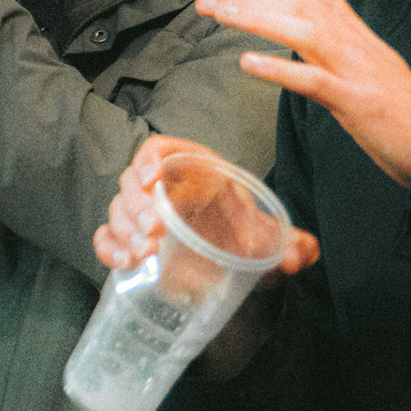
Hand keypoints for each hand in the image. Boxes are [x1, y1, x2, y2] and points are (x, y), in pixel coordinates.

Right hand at [94, 136, 319, 380]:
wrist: (235, 252)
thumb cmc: (244, 228)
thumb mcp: (268, 233)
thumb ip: (291, 242)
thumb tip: (303, 253)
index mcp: (192, 169)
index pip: (160, 148)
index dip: (149, 159)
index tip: (152, 180)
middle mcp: (163, 186)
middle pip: (133, 182)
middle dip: (138, 207)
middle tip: (154, 232)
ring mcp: (144, 213)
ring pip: (118, 209)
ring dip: (124, 230)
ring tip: (143, 253)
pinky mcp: (134, 239)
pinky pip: (108, 235)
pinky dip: (108, 247)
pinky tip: (123, 262)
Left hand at [196, 0, 410, 186]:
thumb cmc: (399, 103)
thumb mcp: (368, 50)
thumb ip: (340, 14)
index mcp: (353, 34)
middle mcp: (353, 45)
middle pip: (298, 5)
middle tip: (208, 3)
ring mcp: (356, 72)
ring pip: (306, 31)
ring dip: (259, 20)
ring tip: (222, 16)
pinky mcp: (358, 102)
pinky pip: (315, 81)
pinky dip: (281, 69)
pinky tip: (249, 63)